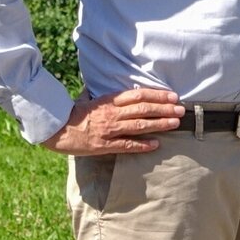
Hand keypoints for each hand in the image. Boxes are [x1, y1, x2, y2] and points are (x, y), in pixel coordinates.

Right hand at [41, 87, 183, 155]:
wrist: (57, 128)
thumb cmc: (76, 113)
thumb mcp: (94, 99)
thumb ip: (111, 97)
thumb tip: (129, 93)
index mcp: (110, 100)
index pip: (138, 95)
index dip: (157, 95)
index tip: (172, 96)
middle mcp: (112, 113)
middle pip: (143, 109)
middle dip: (164, 109)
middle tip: (181, 109)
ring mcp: (109, 129)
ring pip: (139, 125)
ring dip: (159, 124)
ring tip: (175, 123)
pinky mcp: (104, 145)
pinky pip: (126, 145)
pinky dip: (142, 145)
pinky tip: (156, 144)